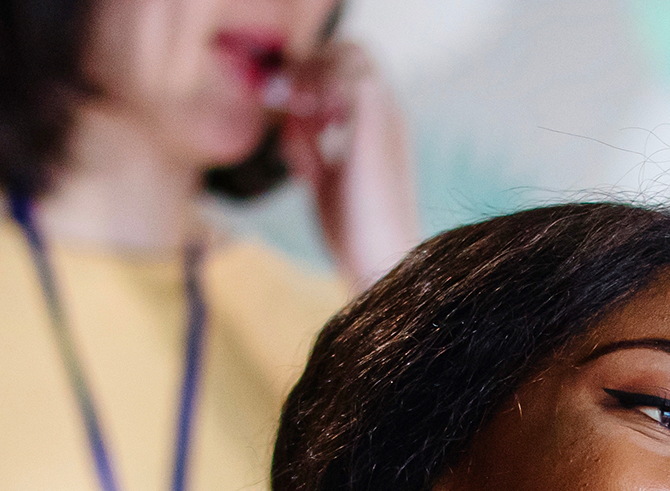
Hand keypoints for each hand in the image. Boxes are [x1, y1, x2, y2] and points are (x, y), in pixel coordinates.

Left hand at [279, 38, 418, 287]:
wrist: (382, 262)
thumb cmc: (356, 233)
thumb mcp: (322, 182)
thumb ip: (308, 149)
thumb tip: (290, 122)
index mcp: (375, 125)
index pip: (344, 69)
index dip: (308, 77)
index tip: (284, 108)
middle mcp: (386, 111)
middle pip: (348, 50)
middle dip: (308, 69)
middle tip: (284, 103)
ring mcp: (386, 111)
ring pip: (351, 51)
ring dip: (315, 74)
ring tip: (302, 116)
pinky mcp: (377, 119)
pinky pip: (350, 71)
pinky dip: (323, 88)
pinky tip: (315, 125)